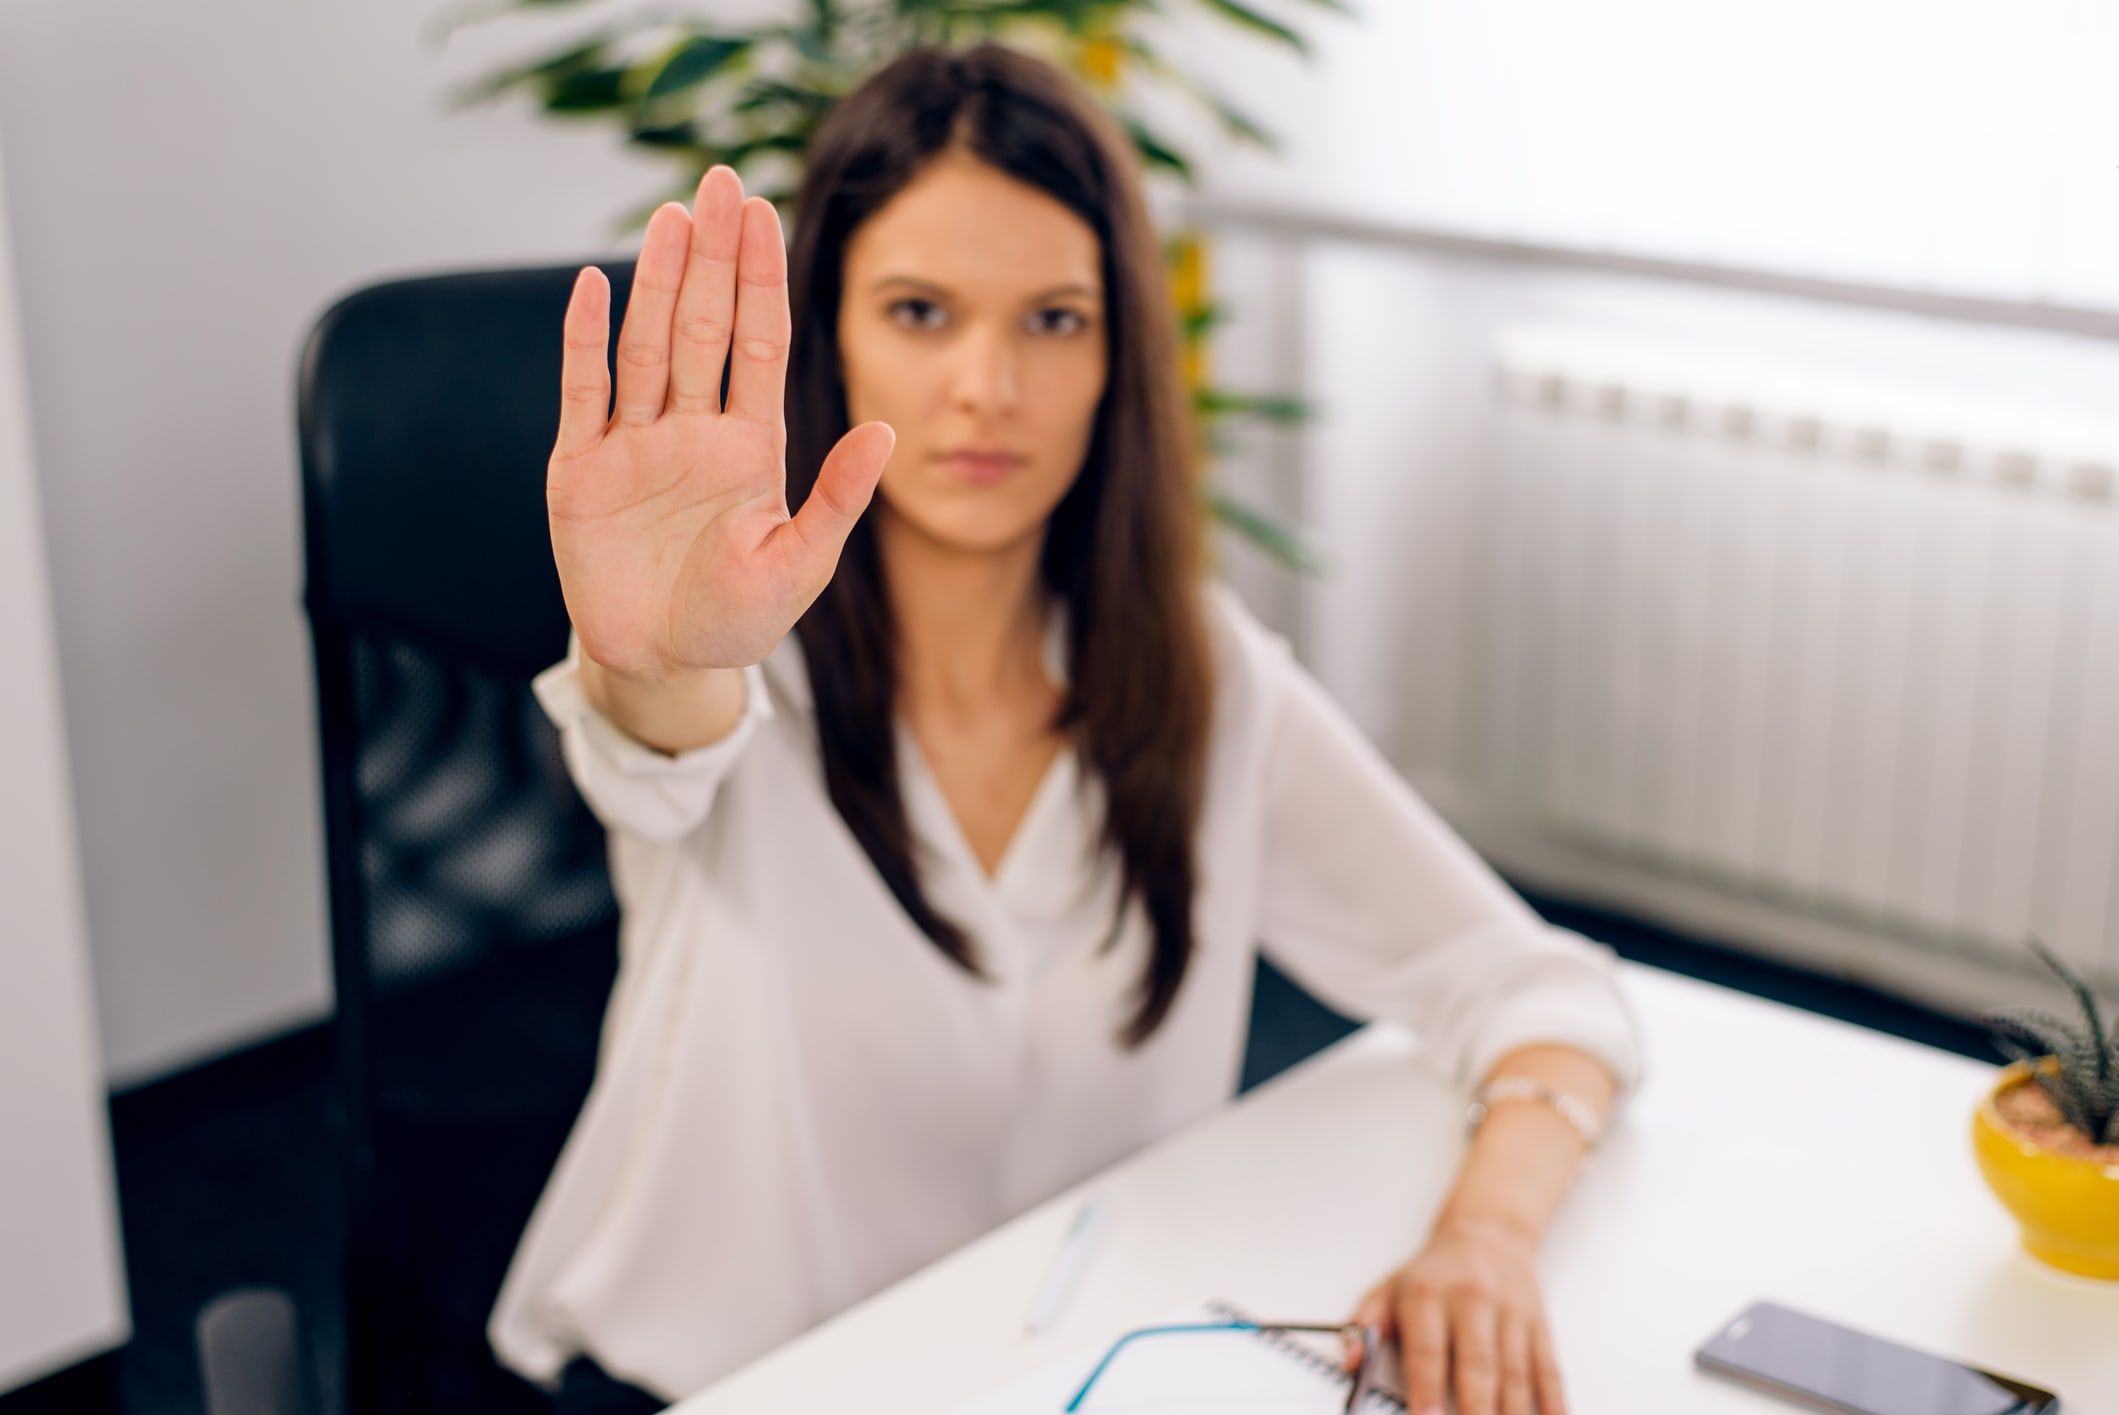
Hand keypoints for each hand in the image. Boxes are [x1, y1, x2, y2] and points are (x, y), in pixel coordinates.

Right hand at [548, 164, 895, 683]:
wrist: (661, 667)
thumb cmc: (736, 620)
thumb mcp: (799, 564)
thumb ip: (838, 498)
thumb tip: (888, 431)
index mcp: (749, 446)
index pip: (758, 342)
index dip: (762, 278)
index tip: (766, 214)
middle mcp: (691, 431)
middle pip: (703, 325)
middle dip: (713, 255)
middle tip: (721, 181)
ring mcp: (633, 445)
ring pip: (647, 345)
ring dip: (657, 281)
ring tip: (673, 217)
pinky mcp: (579, 472)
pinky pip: (582, 393)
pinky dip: (583, 341)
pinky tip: (590, 286)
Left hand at [1345, 1216, 1567, 1414]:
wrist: (1488, 1233)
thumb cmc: (1433, 1273)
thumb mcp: (1388, 1288)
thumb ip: (1364, 1325)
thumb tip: (1350, 1361)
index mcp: (1429, 1295)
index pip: (1427, 1349)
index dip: (1427, 1388)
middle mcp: (1474, 1303)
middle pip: (1478, 1366)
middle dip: (1476, 1412)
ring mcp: (1511, 1316)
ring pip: (1515, 1375)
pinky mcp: (1540, 1328)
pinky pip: (1549, 1371)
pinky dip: (1553, 1403)